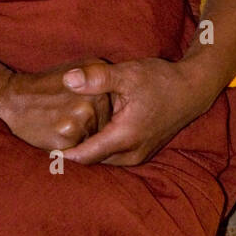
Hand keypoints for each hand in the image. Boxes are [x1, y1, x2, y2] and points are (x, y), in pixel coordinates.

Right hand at [0, 59, 112, 152]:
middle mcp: (94, 100)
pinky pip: (78, 151)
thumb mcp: (76, 71)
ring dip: (78, 139)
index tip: (75, 110)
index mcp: (99, 85)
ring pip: (91, 141)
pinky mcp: (68, 136)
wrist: (13, 98)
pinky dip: (68, 148)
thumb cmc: (46, 87)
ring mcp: (81, 118)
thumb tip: (122, 98)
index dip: (95, 116)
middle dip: (88, 129)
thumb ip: (100, 79)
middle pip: (103, 128)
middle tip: (64, 117)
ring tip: (59, 124)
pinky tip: (54, 133)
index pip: (111, 112)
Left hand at [59, 58, 213, 165]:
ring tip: (63, 138)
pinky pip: (113, 156)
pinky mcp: (142, 151)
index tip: (42, 147)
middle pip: (91, 161)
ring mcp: (138, 155)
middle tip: (47, 140)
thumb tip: (67, 80)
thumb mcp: (128, 74)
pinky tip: (88, 133)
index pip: (85, 156)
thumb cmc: (161, 81)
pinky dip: (99, 148)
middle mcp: (131, 153)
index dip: (62, 154)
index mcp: (125, 137)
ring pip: (102, 160)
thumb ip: (97, 78)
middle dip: (71, 152)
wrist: (192, 90)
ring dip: (86, 151)